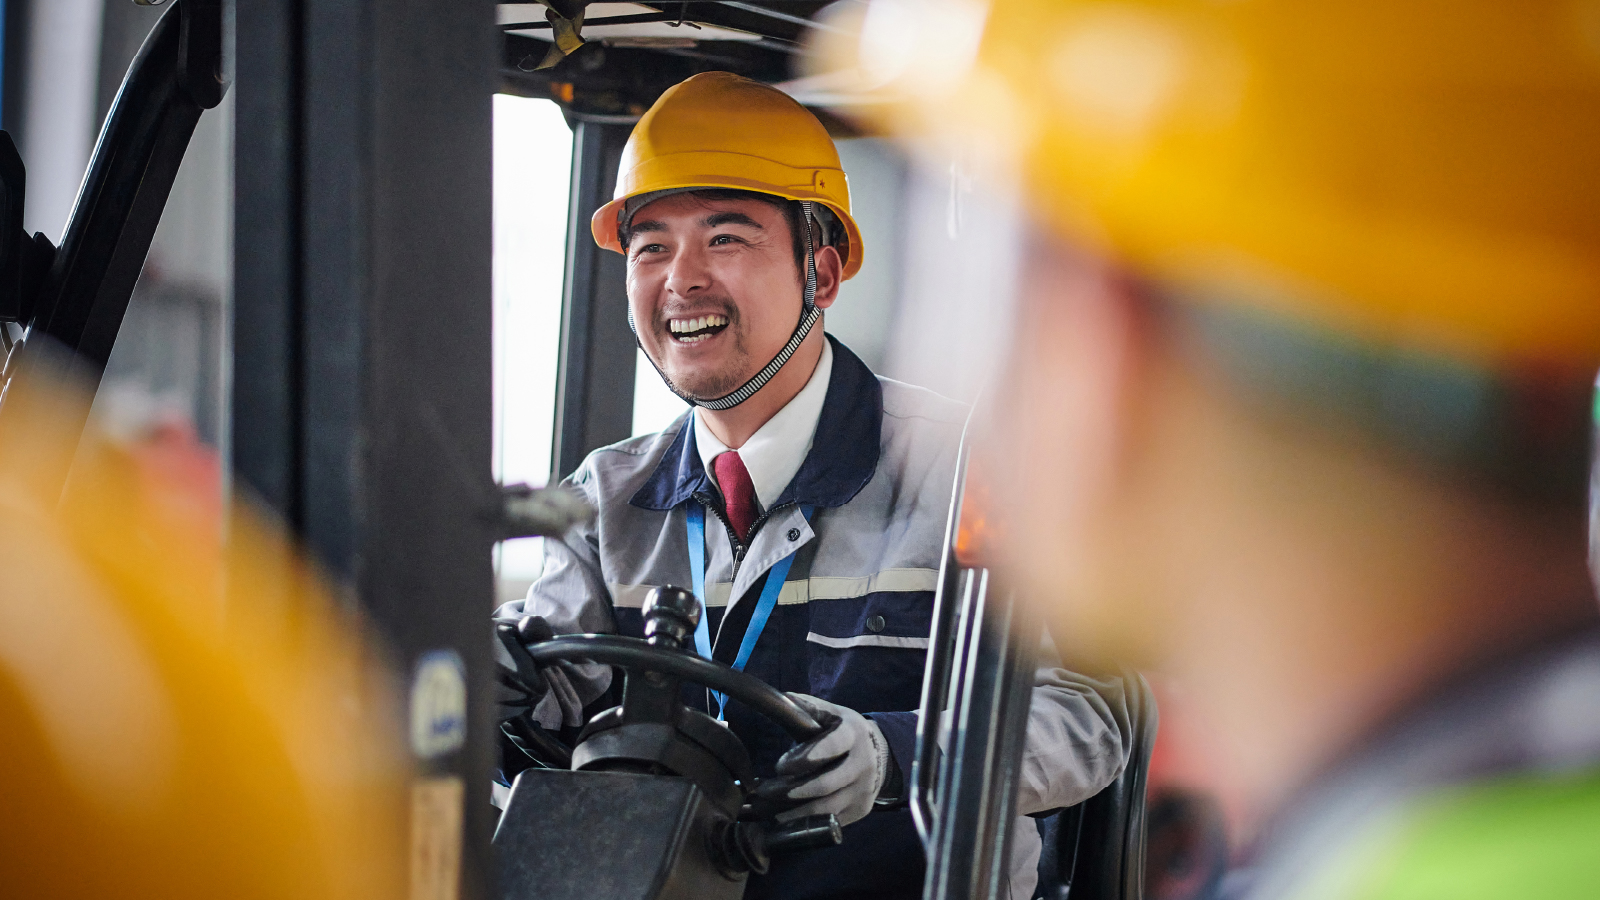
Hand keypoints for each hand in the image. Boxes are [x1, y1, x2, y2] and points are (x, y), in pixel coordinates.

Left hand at [775, 693, 888, 825]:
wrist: (880, 754)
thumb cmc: (844, 731)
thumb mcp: (831, 714)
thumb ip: (807, 708)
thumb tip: (782, 698)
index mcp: (853, 734)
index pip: (834, 745)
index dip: (809, 756)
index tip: (780, 766)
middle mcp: (863, 763)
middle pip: (828, 784)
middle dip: (794, 790)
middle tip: (765, 791)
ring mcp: (864, 789)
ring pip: (829, 807)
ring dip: (797, 812)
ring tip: (770, 811)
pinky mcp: (861, 809)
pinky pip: (833, 821)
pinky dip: (809, 822)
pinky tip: (788, 819)